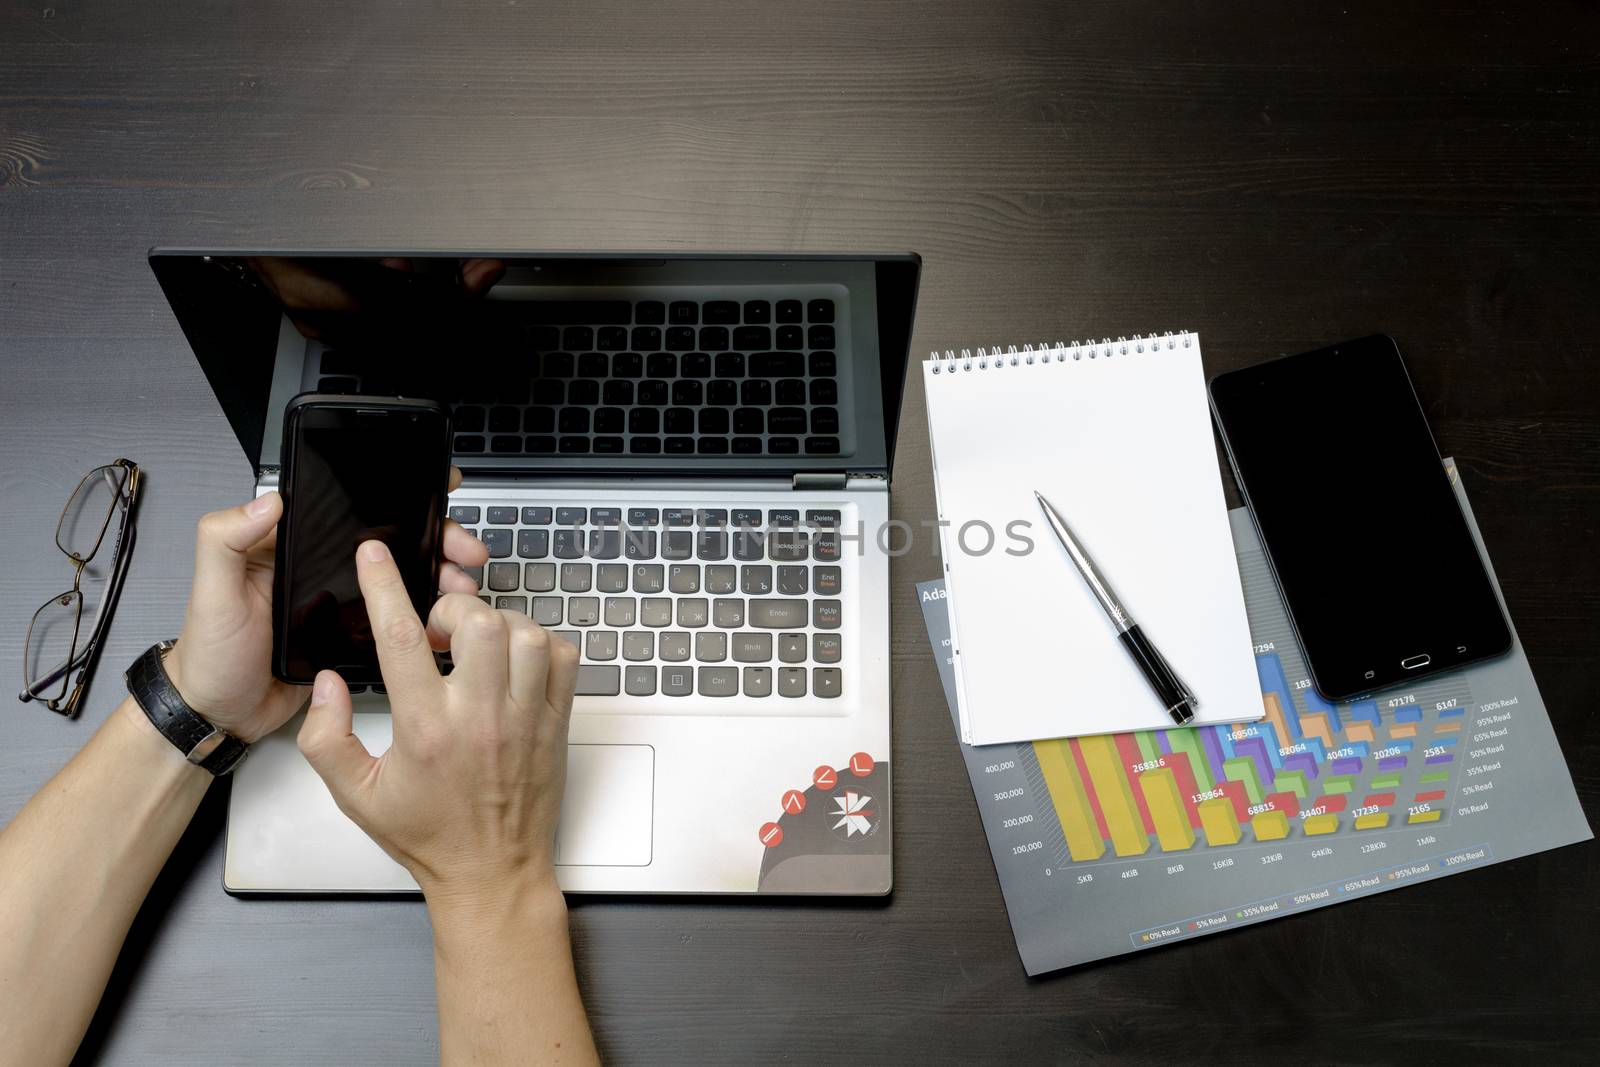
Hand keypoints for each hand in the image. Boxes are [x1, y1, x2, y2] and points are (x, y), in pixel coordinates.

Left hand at [163, 469, 488, 742]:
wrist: (220, 715)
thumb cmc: (210, 656)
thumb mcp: (212, 594)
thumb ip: (225, 541)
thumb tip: (267, 500)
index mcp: (289, 546)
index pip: (349, 510)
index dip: (397, 500)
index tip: (436, 494)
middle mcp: (319, 568)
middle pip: (389, 542)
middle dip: (435, 540)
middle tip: (464, 550)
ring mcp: (340, 601)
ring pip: (401, 578)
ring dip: (437, 576)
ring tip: (461, 587)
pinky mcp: (352, 635)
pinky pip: (395, 618)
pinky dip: (424, 616)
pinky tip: (444, 620)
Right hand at [296, 541, 578, 904]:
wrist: (492, 873)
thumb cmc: (428, 836)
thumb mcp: (355, 795)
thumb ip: (325, 737)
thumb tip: (328, 683)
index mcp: (426, 729)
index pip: (401, 638)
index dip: (384, 588)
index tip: (375, 556)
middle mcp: (481, 716)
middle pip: (477, 622)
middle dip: (451, 610)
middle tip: (436, 633)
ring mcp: (526, 717)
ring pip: (526, 632)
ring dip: (497, 625)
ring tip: (475, 646)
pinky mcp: (558, 722)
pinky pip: (563, 658)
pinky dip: (541, 646)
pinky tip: (515, 663)